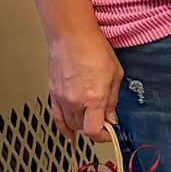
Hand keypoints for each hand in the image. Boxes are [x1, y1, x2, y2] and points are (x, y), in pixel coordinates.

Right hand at [48, 26, 122, 140]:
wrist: (71, 36)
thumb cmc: (94, 48)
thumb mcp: (115, 74)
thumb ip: (112, 99)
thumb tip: (111, 116)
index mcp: (93, 97)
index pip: (94, 130)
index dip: (105, 135)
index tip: (112, 132)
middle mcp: (75, 101)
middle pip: (83, 127)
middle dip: (96, 126)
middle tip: (106, 120)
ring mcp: (61, 98)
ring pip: (71, 123)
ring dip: (83, 124)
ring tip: (92, 119)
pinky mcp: (53, 93)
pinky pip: (56, 117)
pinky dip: (63, 126)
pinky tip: (69, 132)